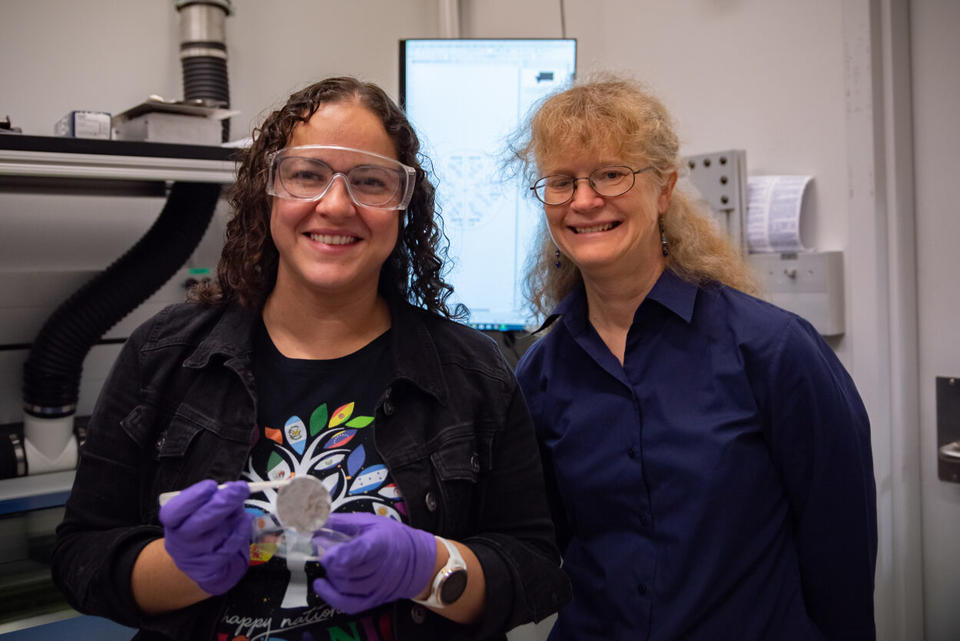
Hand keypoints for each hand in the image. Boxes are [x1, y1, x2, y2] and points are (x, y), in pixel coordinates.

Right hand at [158, 479, 251, 595]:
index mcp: (173, 523)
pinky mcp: (210, 568)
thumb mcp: (199, 511)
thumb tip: (232, 488)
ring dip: (235, 515)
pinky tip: (246, 520)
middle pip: (199, 522)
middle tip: (241, 488)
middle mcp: (180, 541)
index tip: (211, 485)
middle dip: (222, 503)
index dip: (193, 497)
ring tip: (242, 504)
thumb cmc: (202, 527)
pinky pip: (230, 547)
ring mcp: (195, 557)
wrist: (201, 562)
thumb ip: (212, 499)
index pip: (174, 512)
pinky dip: (241, 530)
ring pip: (217, 535)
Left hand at [313, 513, 436, 612]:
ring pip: (344, 585)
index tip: (328, 551)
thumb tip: (317, 520)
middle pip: (346, 570)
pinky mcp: (374, 599)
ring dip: (331, 575)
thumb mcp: (370, 522)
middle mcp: (381, 567)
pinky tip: (321, 585)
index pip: (360, 551)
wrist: (415, 559)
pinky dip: (331, 596)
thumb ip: (343, 522)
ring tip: (330, 565)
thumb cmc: (390, 537)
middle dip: (330, 563)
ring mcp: (378, 586)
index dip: (340, 553)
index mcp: (380, 543)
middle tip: (327, 554)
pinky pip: (348, 603)